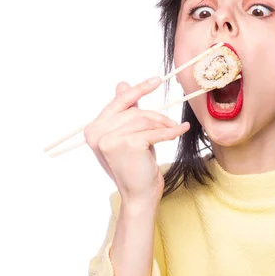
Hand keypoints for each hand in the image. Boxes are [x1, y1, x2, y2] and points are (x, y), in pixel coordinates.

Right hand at [84, 77, 189, 205]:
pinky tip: (181, 129)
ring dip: (164, 124)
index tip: (156, 80)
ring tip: (173, 130)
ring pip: (145, 119)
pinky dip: (171, 131)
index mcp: (93, 129)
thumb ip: (125, 111)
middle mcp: (96, 133)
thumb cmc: (136, 165)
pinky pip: (155, 131)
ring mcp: (110, 139)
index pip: (119, 102)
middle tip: (172, 123)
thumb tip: (122, 83)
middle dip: (157, 116)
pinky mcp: (128, 144)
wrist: (139, 195)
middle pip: (135, 110)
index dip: (139, 89)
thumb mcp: (129, 135)